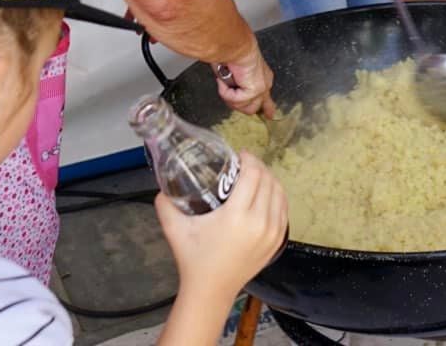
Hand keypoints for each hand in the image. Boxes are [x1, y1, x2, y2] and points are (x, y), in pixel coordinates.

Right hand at [155, 152, 287, 304]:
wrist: (211, 290)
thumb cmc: (194, 259)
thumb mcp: (175, 229)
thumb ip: (165, 204)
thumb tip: (162, 187)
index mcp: (237, 216)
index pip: (253, 175)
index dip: (249, 159)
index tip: (239, 155)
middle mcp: (259, 223)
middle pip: (268, 180)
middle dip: (258, 167)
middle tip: (244, 164)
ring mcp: (272, 233)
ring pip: (280, 193)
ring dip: (269, 179)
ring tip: (255, 176)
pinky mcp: (277, 242)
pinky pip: (284, 210)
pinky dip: (277, 197)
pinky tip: (266, 193)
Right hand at [217, 43, 275, 119]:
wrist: (236, 46)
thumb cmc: (234, 53)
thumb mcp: (234, 72)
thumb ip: (235, 84)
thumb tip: (228, 88)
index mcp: (262, 77)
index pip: (267, 98)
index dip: (267, 108)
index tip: (269, 116)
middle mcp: (265, 84)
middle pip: (253, 108)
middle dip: (238, 105)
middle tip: (228, 95)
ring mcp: (261, 89)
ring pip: (243, 107)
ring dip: (229, 97)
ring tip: (224, 83)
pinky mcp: (255, 91)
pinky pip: (236, 100)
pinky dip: (226, 92)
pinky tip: (224, 81)